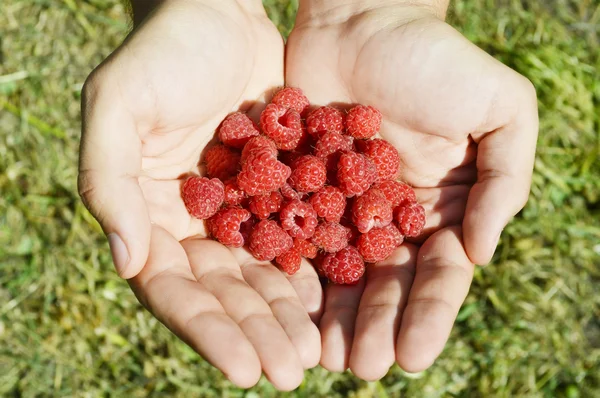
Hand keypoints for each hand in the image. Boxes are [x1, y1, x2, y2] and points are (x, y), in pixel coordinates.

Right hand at [78, 0, 321, 389]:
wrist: (218, 14)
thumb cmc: (160, 53)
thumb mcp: (117, 104)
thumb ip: (109, 181)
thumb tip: (125, 263)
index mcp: (150, 218)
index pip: (175, 290)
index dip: (208, 331)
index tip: (245, 370)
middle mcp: (195, 225)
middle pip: (225, 294)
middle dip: (256, 334)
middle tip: (291, 373)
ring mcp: (241, 212)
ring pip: (266, 275)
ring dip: (290, 316)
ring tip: (317, 354)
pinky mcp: (282, 192)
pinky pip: (301, 238)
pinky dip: (318, 270)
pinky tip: (341, 300)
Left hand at [286, 1, 537, 378]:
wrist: (364, 18)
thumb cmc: (435, 58)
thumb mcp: (500, 109)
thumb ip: (505, 181)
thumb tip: (481, 255)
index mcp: (441, 209)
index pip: (438, 273)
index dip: (428, 315)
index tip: (412, 356)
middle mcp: (391, 218)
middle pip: (384, 283)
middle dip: (374, 325)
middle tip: (360, 367)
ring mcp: (342, 208)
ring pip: (337, 272)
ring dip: (331, 316)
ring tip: (321, 356)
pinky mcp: (298, 190)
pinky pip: (293, 235)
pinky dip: (290, 271)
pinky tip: (281, 304)